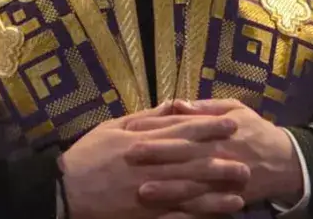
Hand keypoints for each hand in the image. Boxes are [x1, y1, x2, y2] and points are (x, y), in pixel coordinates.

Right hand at [59, 101, 245, 218]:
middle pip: (191, 163)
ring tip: (240, 192)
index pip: (181, 132)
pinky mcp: (146, 216)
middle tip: (247, 160)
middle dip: (221, 161)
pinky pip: (177, 217)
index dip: (208, 128)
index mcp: (141, 142)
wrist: (66, 190)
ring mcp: (149, 194)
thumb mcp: (113, 127)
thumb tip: (174, 105)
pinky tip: (217, 215)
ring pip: (189, 192)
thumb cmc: (88, 155)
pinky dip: (198, 216)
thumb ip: (146, 118)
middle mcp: (150, 167)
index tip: (231, 123)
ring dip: (216, 193)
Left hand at [133, 99, 302, 207]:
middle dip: (157, 156)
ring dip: (168, 189)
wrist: (286, 161)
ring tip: (142, 191)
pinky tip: (168, 215)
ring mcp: (224, 179)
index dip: (157, 128)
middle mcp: (219, 154)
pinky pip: (207, 207)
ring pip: (193, 185)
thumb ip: (204, 107)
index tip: (133, 128)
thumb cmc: (254, 130)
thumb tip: (176, 103)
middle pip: (184, 156)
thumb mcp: (234, 109)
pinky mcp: (230, 198)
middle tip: (129, 156)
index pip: (182, 128)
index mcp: (217, 131)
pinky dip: (188, 212)